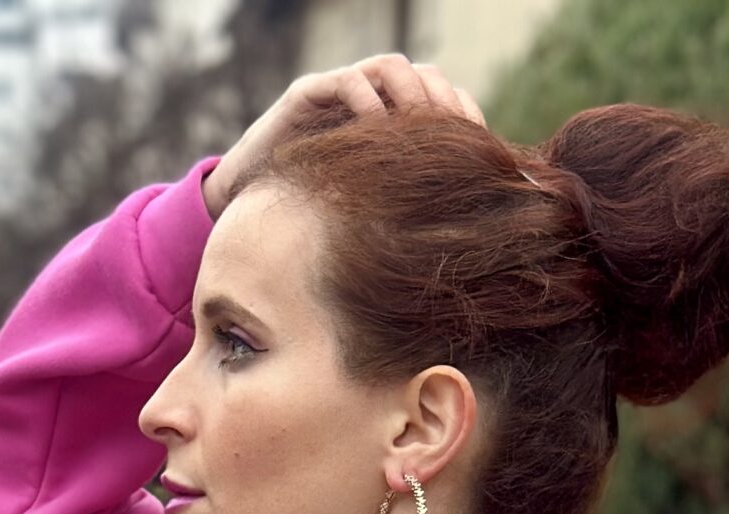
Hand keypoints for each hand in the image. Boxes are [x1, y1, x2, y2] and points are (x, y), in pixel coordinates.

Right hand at [203, 54, 486, 220]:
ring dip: (410, 94)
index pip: (443, 100)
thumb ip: (405, 203)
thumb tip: (463, 230)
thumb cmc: (311, 212)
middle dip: (443, 103)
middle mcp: (371, 100)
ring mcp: (341, 91)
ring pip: (391, 68)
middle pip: (425, 77)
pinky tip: (375, 132)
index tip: (481, 148)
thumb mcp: (369, 208)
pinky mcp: (309, 95)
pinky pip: (347, 82)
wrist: (247, 201)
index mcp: (393, 123)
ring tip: (416, 132)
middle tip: (453, 139)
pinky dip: (366, 101)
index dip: (465, 117)